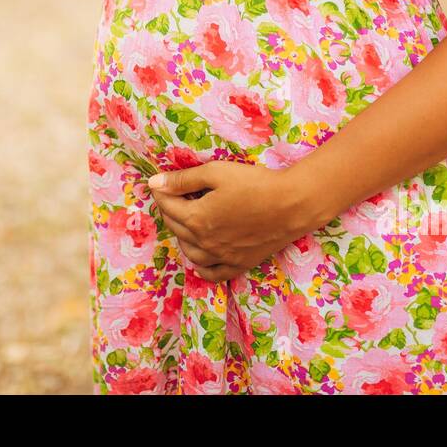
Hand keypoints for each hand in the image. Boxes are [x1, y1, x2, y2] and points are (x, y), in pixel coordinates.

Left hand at [149, 162, 324, 281]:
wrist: (292, 205)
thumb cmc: (254, 183)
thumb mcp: (216, 173)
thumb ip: (183, 180)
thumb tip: (154, 182)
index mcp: (196, 219)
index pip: (167, 205)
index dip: (161, 191)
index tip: (159, 182)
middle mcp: (204, 243)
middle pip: (176, 227)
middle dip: (170, 210)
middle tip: (172, 196)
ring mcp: (221, 257)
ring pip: (189, 251)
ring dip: (181, 236)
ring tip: (185, 221)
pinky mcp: (238, 264)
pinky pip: (212, 273)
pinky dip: (201, 266)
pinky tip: (200, 256)